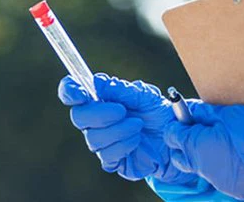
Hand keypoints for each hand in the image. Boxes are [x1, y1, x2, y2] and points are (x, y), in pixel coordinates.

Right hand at [58, 74, 192, 182]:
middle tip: (122, 111)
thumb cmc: (157, 113)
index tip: (79, 93)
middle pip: (78, 117)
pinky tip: (137, 140)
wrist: (174, 138)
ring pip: (93, 138)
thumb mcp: (145, 95)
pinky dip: (124, 145)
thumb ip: (122, 90)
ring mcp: (101, 141)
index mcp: (99, 98)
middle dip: (100, 113)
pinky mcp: (111, 160)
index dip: (70, 91)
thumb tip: (99, 83)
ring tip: (138, 125)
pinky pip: (107, 156)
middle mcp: (95, 120)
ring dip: (118, 130)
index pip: (72, 92)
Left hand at [162, 100, 243, 201]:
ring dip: (206, 156)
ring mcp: (216, 181)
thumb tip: (191, 110)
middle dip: (184, 145)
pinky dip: (222, 166)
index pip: (171, 136)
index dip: (178, 124)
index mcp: (196, 146)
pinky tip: (237, 158)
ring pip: (201, 167)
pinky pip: (219, 176)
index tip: (187, 118)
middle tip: (200, 132)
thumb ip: (205, 113)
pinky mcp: (230, 189)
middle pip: (179, 157)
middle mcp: (201, 167)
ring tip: (225, 145)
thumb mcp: (228, 114)